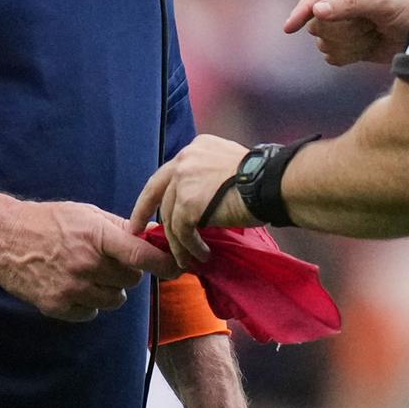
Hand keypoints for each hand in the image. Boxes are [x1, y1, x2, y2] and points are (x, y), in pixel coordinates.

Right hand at [0, 200, 178, 320]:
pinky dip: (89, 303)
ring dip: (110, 289)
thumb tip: (154, 234)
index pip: (141, 256)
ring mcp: (71, 289)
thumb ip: (121, 227)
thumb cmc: (49, 221)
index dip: (164, 264)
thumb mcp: (87, 214)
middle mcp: (87, 264)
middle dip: (128, 271)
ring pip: (115, 299)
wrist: (4, 239)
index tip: (178, 268)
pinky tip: (74, 286)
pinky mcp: (57, 307)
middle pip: (131, 279)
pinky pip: (91, 313)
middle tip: (109, 260)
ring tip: (90, 272)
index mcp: (97, 237)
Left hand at [130, 136, 255, 269]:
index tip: (146, 208)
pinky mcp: (188, 204)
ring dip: (178, 242)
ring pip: (171, 218)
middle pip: (157, 191)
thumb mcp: (228, 166)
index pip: (168, 173)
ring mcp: (184, 181)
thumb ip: (208, 176)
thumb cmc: (262, 178)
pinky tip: (201, 254)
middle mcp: (184, 159)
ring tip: (187, 258)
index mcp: (195, 148)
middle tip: (138, 231)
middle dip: (144, 213)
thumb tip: (200, 200)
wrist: (271, 182)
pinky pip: (182, 232)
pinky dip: (190, 248)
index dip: (156, 193)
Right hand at [284, 0, 408, 65]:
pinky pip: (331, 55)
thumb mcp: (383, 2)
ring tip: (372, 34)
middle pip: (317, 21)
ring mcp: (338, 20)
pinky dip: (350, 55)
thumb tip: (316, 11)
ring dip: (350, 43)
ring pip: (323, 40)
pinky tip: (367, 47)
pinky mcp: (342, 42)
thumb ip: (350, 5)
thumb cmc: (408, 7)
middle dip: (344, 29)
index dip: (304, 9)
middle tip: (370, 26)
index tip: (290, 27)